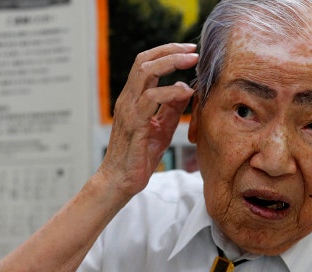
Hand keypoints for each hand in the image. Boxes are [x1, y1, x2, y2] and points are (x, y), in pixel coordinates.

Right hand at [98, 43, 198, 198]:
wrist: (119, 181)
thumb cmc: (139, 157)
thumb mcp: (161, 129)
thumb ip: (171, 109)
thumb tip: (186, 89)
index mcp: (133, 99)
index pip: (145, 64)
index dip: (166, 53)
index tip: (189, 51)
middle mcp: (128, 100)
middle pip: (144, 61)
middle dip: (170, 51)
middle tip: (192, 50)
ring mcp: (129, 110)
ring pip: (146, 73)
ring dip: (171, 63)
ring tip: (191, 62)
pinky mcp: (134, 123)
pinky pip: (151, 98)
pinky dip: (171, 91)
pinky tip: (185, 92)